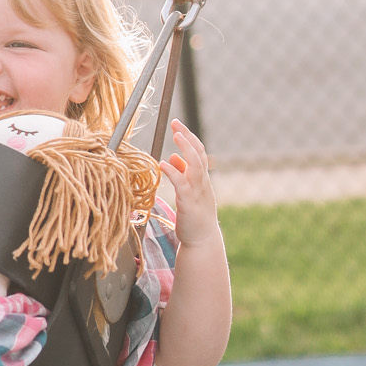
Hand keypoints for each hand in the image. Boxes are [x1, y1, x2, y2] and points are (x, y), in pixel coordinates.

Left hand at [163, 118, 218, 244]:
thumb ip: (183, 174)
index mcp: (202, 179)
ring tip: (176, 136)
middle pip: (199, 154)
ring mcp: (198, 193)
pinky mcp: (189, 204)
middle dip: (188, 137)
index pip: (199, 152)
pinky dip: (174, 172)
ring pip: (196, 166)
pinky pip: (183, 185)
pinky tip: (164, 164)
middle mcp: (202, 183)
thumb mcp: (189, 192)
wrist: (202, 241)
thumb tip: (174, 157)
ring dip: (186, 149)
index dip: (189, 137)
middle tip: (176, 124)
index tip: (178, 125)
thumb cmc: (194, 217)